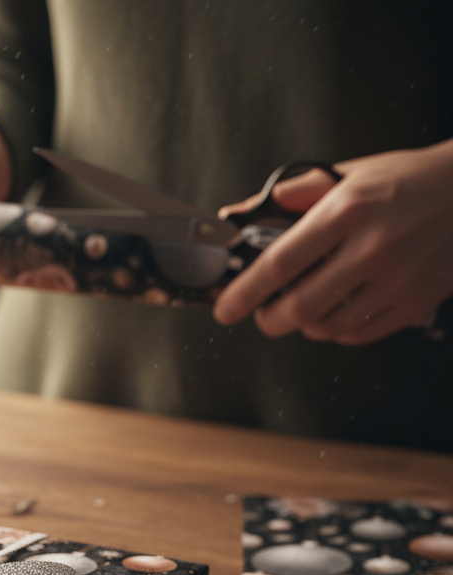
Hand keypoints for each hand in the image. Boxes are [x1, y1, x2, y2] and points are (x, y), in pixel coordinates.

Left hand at [212, 139, 452, 343]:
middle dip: (269, 320)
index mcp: (349, 210)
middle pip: (299, 308)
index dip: (245, 292)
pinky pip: (357, 334)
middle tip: (264, 315)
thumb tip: (243, 212)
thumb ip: (297, 194)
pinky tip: (337, 310)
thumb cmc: (408, 180)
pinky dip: (336, 330)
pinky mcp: (415, 302)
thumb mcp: (351, 174)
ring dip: (304, 324)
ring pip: (325, 327)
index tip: (225, 309)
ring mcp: (397, 279)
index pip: (280, 262)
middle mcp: (372, 247)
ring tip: (305, 306)